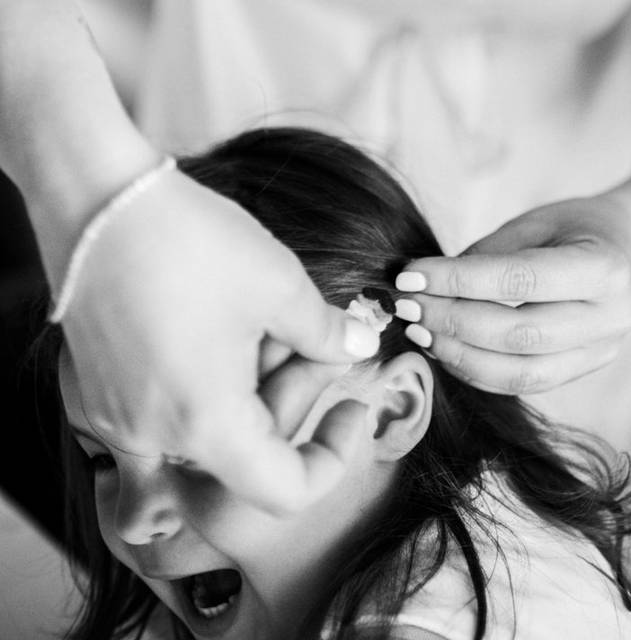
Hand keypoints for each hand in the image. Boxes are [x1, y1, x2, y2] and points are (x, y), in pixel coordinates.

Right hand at [59, 169, 379, 512]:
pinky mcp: (102, 392)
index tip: (352, 410)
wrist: (94, 197)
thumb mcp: (281, 287)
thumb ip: (327, 335)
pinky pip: (169, 415)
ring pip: (210, 433)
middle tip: (309, 338)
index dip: (332, 461)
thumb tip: (360, 348)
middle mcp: (154, 439)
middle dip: (293, 398)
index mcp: (206, 426)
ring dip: (253, 391)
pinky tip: (221, 332)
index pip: (285, 491)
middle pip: (248, 453)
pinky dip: (209, 388)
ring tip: (261, 325)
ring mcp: (120, 418)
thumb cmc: (189, 241)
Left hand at [394, 197, 630, 393]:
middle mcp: (610, 318)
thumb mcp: (535, 223)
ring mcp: (600, 352)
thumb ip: (487, 255)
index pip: (520, 280)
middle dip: (452, 321)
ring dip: (459, 355)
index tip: (409, 275)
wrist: (626, 248)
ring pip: (519, 373)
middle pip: (518, 334)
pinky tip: (444, 348)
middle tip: (407, 306)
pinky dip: (476, 370)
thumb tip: (424, 286)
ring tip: (420, 331)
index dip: (459, 281)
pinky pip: (522, 384)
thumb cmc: (574, 228)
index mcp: (605, 268)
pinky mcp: (581, 371)